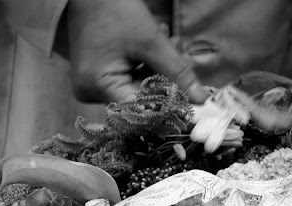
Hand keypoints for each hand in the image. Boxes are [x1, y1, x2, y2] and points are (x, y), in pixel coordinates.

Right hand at [66, 0, 207, 102]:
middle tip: (179, 50)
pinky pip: (128, 79)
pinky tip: (156, 44)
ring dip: (159, 69)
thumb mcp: (151, 41)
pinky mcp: (97, 77)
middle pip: (140, 100)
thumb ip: (177, 72)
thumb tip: (200, 100)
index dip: (168, 105)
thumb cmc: (114, 9)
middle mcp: (90, 92)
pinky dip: (146, 65)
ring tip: (170, 39)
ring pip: (138, 89)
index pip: (141, 108)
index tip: (191, 97)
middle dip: (166, 79)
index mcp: (97, 86)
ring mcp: (92, 85)